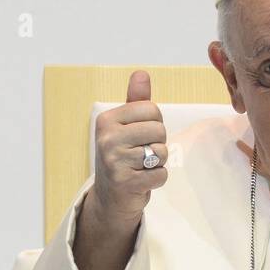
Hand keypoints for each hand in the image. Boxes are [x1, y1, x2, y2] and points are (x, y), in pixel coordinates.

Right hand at [89, 69, 168, 229]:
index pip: (152, 109)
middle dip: (158, 143)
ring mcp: (114, 161)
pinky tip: (142, 180)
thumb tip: (141, 74)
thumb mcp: (126, 126)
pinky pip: (161, 174)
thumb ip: (136, 101)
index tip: (140, 135)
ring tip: (141, 166)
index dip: (155, 124)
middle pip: (159, 130)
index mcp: (107, 120)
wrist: (110, 196)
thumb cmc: (122, 155)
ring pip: (161, 152)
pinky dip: (157, 179)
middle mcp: (107, 138)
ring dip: (158, 162)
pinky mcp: (125, 182)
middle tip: (141, 154)